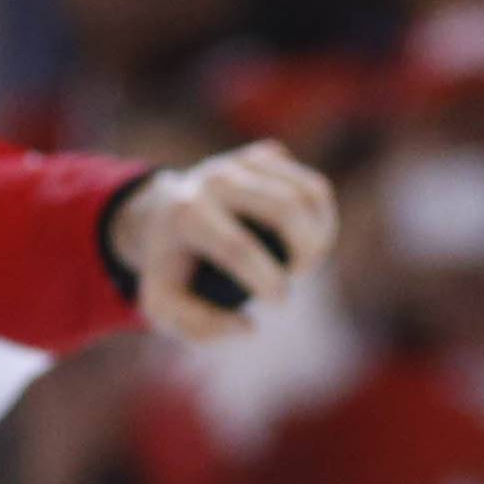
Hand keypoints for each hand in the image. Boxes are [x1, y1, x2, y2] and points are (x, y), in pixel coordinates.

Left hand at [107, 140, 335, 343]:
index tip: (279, 302)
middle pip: (284, 209)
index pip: (237, 246)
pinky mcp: (265, 157)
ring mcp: (242, 162)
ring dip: (319, 238)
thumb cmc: (169, 267)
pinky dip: (323, 221)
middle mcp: (215, 179)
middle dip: (304, 253)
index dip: (268, 280)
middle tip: (295, 277)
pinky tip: (309, 244)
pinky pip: (314, 188)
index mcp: (186, 213)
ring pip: (309, 194)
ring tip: (305, 263)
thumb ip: (200, 327)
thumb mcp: (163, 305)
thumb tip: (250, 327)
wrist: (161, 213)